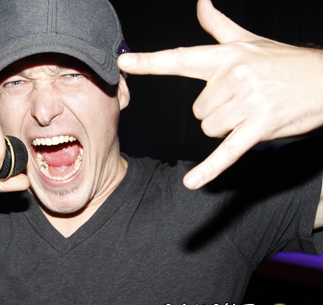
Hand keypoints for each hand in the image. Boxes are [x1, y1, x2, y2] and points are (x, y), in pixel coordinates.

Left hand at [117, 0, 322, 188]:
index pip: (180, 58)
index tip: (123, 62)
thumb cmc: (283, 62)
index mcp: (226, 57)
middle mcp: (234, 77)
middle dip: (216, 110)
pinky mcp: (259, 127)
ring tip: (251, 112)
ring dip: (226, 128)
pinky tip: (193, 183)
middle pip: (197, 110)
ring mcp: (247, 102)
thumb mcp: (249, 41)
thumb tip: (201, 3)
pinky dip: (210, 170)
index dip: (149, 62)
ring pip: (208, 128)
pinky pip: (226, 152)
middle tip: (243, 99)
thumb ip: (219, 26)